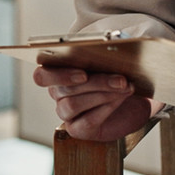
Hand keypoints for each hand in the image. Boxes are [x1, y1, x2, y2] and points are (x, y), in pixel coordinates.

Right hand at [35, 64, 158, 141]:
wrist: (133, 101)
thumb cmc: (117, 76)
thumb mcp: (111, 61)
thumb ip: (104, 53)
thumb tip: (113, 45)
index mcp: (56, 72)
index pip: (42, 76)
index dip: (58, 75)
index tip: (83, 73)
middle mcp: (57, 93)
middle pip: (64, 89)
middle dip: (96, 82)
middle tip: (121, 78)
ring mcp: (66, 113)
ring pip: (73, 104)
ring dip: (103, 94)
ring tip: (126, 87)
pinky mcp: (77, 129)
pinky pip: (86, 121)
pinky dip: (106, 108)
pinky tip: (120, 99)